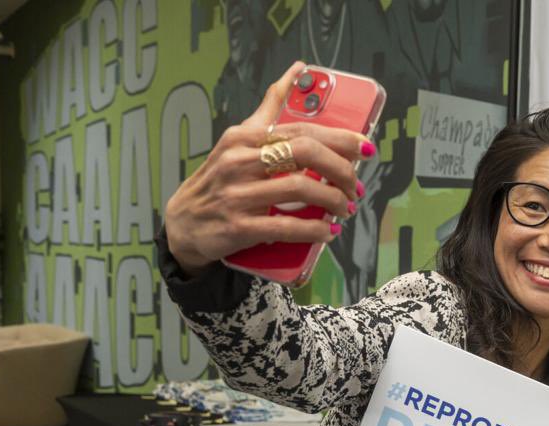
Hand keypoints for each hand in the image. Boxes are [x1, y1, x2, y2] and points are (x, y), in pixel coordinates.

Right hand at [163, 61, 374, 274]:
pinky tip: (328, 232)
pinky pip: (285, 227)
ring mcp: (237, 195)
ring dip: (333, 200)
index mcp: (244, 138)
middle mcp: (239, 161)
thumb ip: (269, 110)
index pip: (301, 130)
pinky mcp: (238, 227)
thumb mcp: (238, 141)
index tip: (365, 148)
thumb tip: (298, 70)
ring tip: (345, 208)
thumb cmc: (220, 180)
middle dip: (341, 170)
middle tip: (356, 187)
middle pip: (304, 153)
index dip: (340, 138)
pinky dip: (314, 230)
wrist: (183, 224)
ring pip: (299, 189)